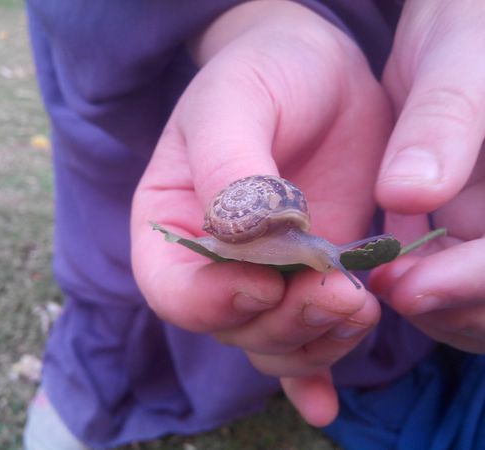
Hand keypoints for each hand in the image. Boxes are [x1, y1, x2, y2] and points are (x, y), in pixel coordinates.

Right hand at [131, 1, 389, 425]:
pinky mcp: (307, 280)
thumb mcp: (234, 103)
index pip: (170, 287)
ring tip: (357, 305)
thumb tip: (241, 236)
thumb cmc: (259, 75)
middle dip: (281, 321)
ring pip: (272, 342)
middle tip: (335, 291)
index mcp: (169, 222)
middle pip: (229, 326)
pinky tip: (324, 403)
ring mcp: (261, 275)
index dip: (211, 300)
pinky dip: (313, 377)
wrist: (314, 72)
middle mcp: (209, 261)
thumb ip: (228, 166)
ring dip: (314, 341)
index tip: (263, 281)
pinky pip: (303, 343)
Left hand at [372, 0, 484, 352]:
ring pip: (482, 296)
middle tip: (388, 291)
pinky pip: (456, 272)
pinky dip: (424, 284)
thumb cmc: (474, 20)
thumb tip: (408, 195)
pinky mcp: (471, 221)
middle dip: (453, 305)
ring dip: (436, 302)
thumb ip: (446, 122)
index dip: (476, 281)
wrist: (464, 22)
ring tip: (382, 283)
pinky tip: (383, 270)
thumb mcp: (464, 57)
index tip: (410, 286)